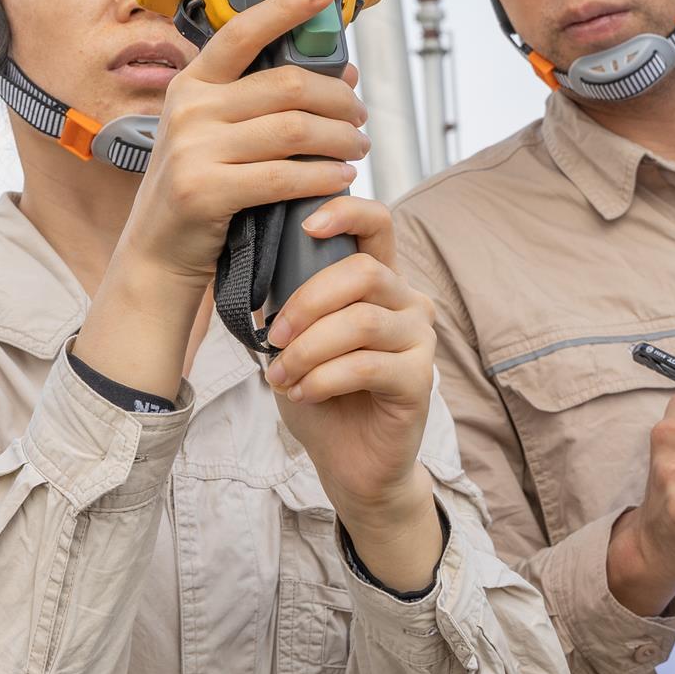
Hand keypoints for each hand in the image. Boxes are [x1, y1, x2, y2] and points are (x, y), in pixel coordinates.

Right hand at [114, 0, 366, 284]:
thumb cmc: (199, 189)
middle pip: (288, 85)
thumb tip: (341, 75)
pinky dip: (322, 176)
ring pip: (294, 129)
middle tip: (360, 116)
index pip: (244, 31)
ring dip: (340, 138)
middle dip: (339, 99)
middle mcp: (189, 108)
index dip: (288, 7)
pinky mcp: (204, 191)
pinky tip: (340, 178)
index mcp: (193, 84)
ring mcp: (193, 149)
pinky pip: (283, 176)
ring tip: (357, 148)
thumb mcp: (216, 134)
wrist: (157, 253)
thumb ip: (264, 102)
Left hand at [264, 198, 442, 591]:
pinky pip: (366, 365)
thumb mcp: (296, 337)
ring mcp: (420, 340)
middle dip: (307, 300)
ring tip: (281, 374)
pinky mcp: (419, 380)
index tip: (305, 223)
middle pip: (364, 271)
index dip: (344, 211)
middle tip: (273, 335)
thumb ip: (289, 297)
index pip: (377, 222)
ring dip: (308, 348)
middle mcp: (409, 302)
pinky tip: (301, 393)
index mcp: (380, 281)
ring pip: (361, 321)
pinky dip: (322, 378)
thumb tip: (254, 262)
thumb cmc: (321, 393)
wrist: (348, 462)